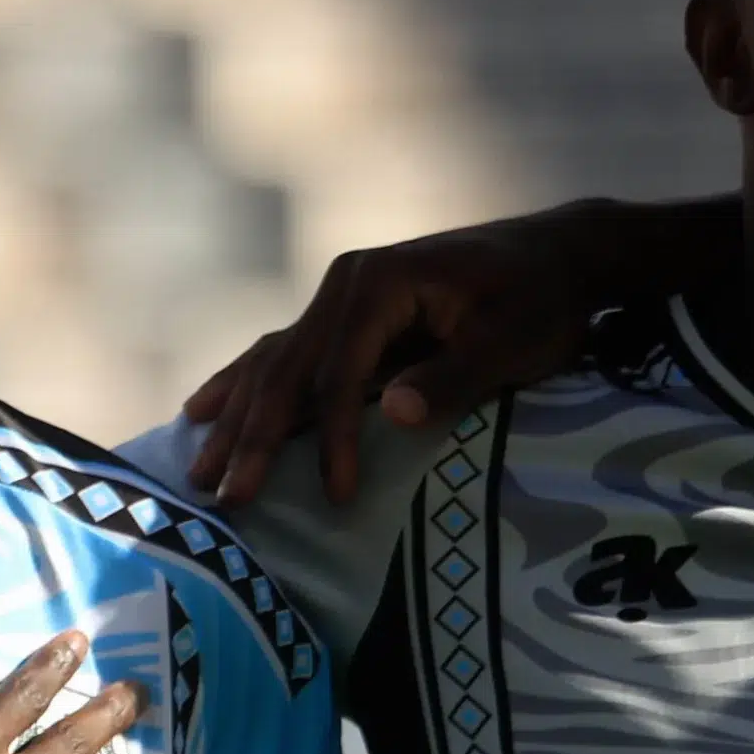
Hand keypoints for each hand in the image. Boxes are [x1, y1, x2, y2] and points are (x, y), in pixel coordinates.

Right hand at [183, 222, 591, 505]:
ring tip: (197, 471)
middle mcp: (345, 284)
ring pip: (274, 363)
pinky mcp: (347, 316)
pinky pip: (284, 354)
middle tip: (225, 497)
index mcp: (380, 282)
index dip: (334, 436)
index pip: (339, 370)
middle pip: (288, 369)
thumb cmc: (540, 299)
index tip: (337, 494)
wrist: (556, 256)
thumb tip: (393, 412)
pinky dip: (245, 385)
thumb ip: (454, 375)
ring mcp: (339, 297)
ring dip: (236, 418)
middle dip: (253, 436)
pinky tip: (203, 410)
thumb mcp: (512, 340)